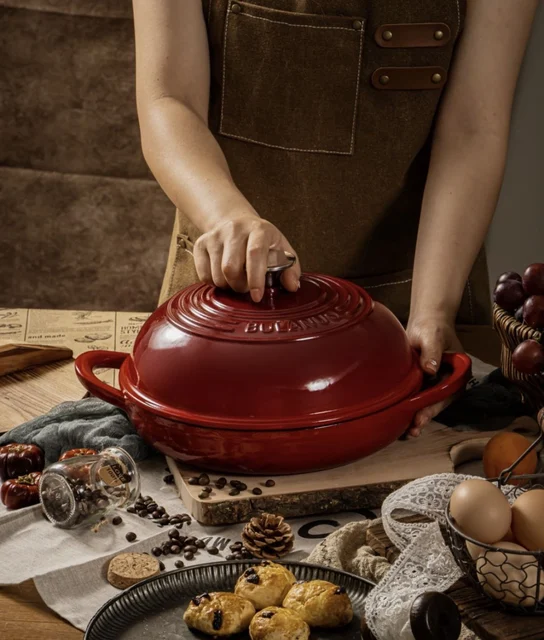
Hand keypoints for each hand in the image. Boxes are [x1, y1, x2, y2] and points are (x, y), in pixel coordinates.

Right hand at [193, 215, 300, 301]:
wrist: (238, 224)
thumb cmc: (264, 243)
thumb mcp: (283, 251)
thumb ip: (290, 269)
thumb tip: (292, 287)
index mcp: (259, 229)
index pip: (254, 253)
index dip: (255, 278)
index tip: (257, 296)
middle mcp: (235, 229)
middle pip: (230, 267)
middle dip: (239, 286)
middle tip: (246, 288)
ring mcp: (215, 235)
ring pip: (216, 274)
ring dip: (228, 286)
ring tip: (237, 281)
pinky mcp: (200, 243)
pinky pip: (204, 275)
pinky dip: (214, 283)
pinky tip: (224, 277)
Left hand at [406, 316, 464, 436]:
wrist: (425, 321)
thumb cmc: (432, 327)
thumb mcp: (433, 337)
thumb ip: (432, 352)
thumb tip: (431, 369)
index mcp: (458, 373)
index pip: (446, 395)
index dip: (433, 408)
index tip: (421, 417)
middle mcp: (449, 382)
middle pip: (437, 404)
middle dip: (424, 417)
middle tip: (411, 431)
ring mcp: (437, 384)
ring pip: (427, 404)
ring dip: (416, 416)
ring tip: (404, 432)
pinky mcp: (425, 383)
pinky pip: (419, 397)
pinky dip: (410, 407)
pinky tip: (400, 418)